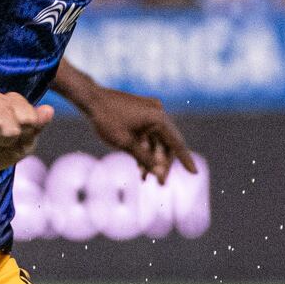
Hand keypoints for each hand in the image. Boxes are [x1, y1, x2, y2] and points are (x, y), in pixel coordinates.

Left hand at [76, 82, 193, 181]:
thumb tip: (161, 174)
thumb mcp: (126, 143)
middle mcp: (158, 113)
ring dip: (152, 159)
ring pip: (156, 141)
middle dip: (162, 164)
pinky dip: (145, 149)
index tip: (194, 173)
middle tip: (161, 184)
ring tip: (145, 178)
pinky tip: (139, 167)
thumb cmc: (107, 119)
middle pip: (166, 143)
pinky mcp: (141, 115)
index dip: (185, 159)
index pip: (176, 143)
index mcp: (158, 117)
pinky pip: (148, 135)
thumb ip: (145, 159)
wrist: (90, 99)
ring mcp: (150, 113)